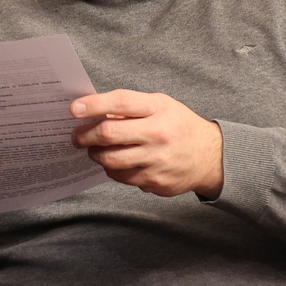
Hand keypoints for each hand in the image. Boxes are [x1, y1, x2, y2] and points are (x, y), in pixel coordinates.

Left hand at [71, 89, 223, 198]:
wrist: (211, 156)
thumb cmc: (179, 125)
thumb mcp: (160, 105)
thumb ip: (130, 106)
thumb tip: (93, 112)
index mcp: (158, 109)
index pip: (120, 103)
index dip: (93, 105)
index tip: (74, 109)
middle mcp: (158, 135)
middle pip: (109, 135)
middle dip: (84, 136)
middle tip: (76, 136)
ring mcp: (157, 161)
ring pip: (110, 160)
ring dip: (95, 154)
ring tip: (95, 149)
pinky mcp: (155, 182)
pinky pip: (122, 177)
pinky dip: (112, 169)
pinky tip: (116, 161)